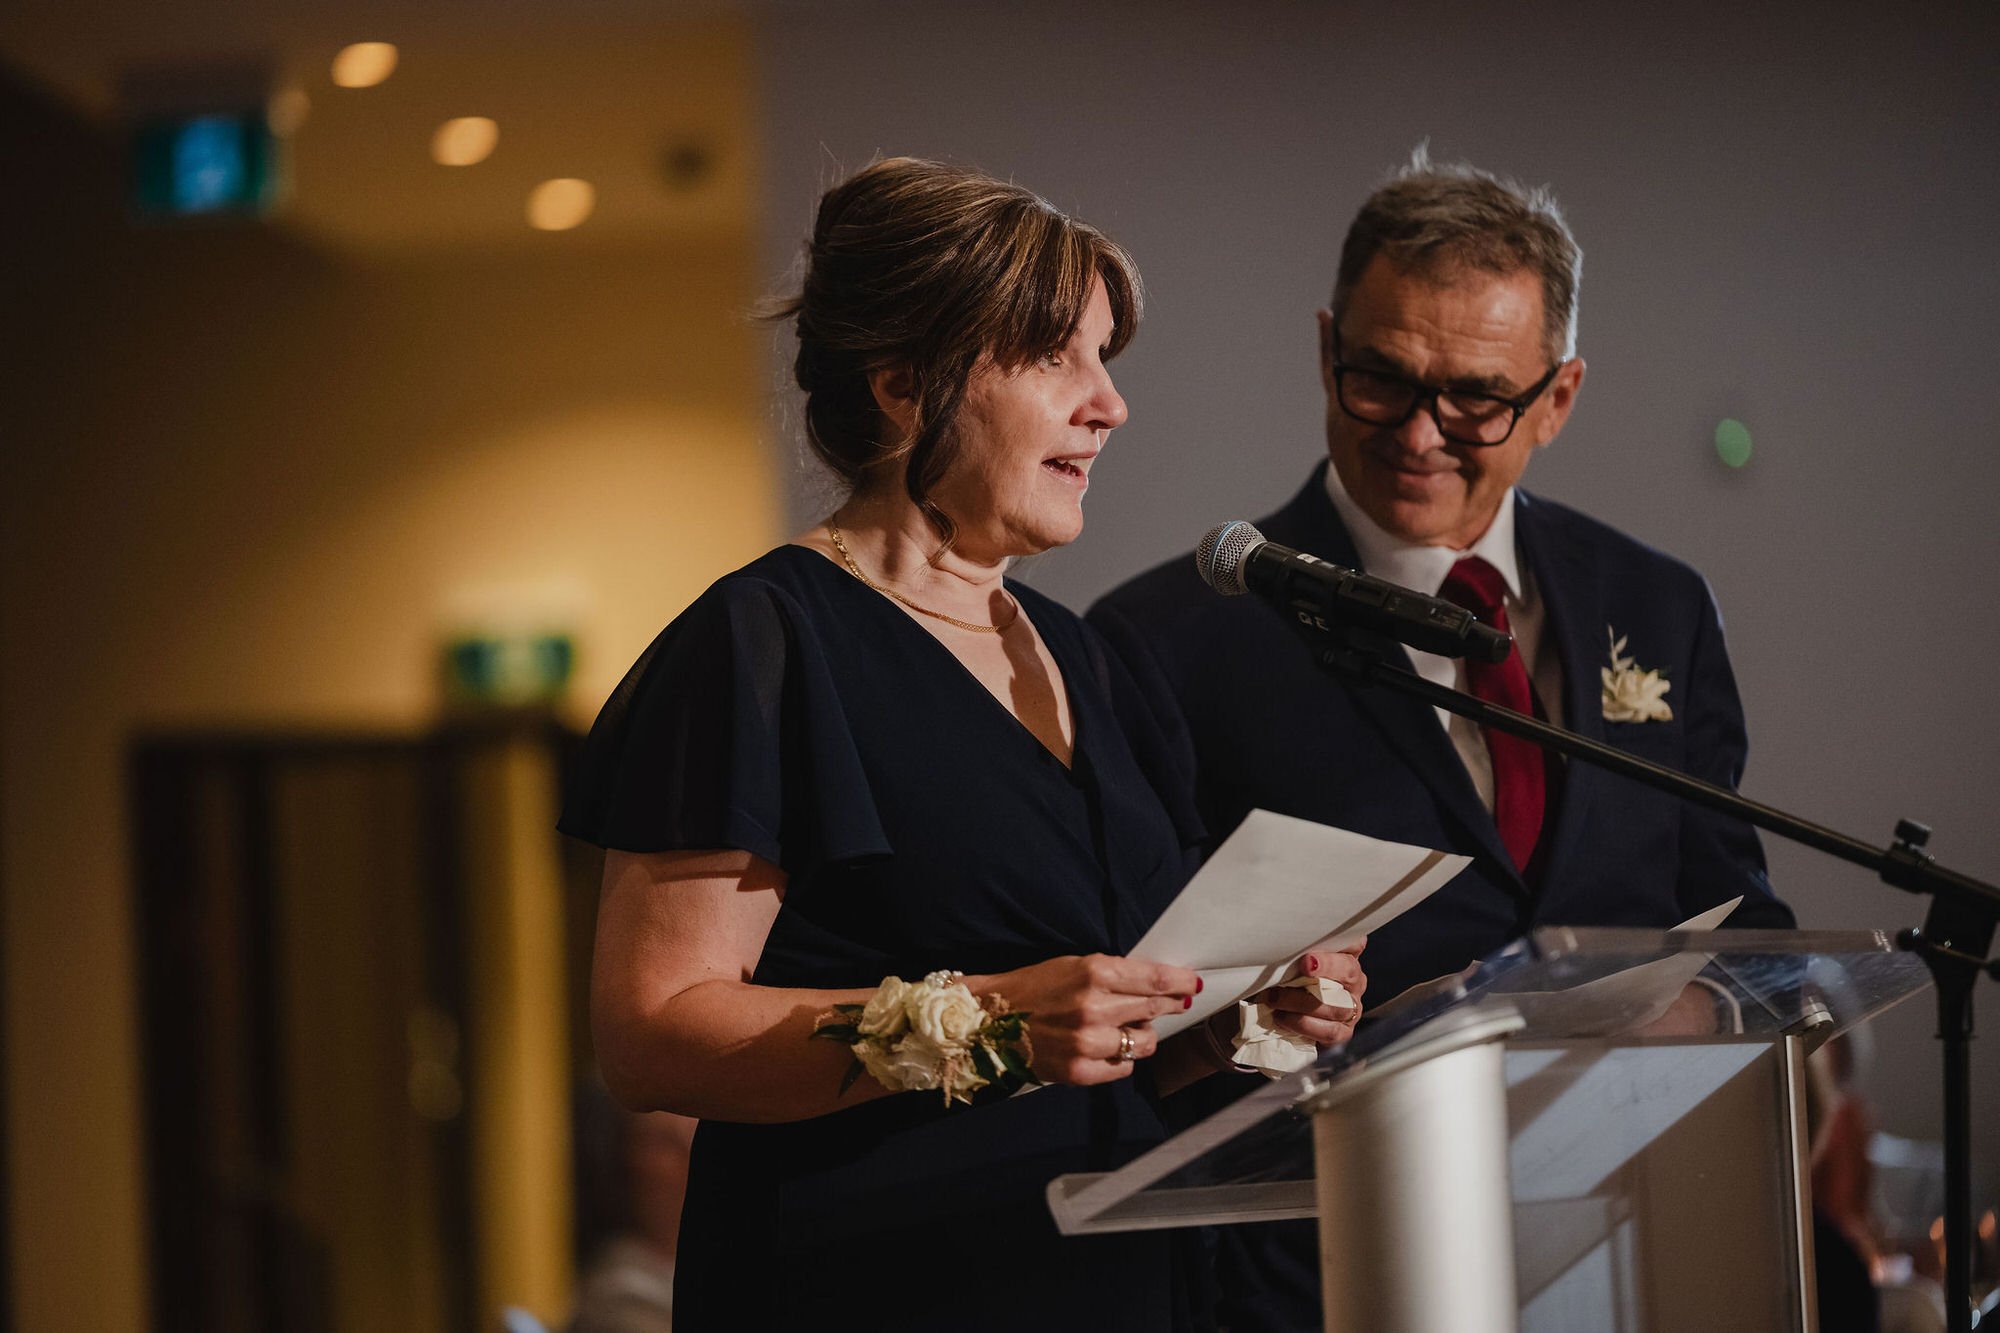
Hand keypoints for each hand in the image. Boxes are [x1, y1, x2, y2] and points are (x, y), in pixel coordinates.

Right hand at [971, 954, 1199, 1085]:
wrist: (988, 1021)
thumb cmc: (1032, 988)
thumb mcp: (1073, 965)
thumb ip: (1115, 975)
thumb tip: (1159, 985)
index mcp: (1093, 972)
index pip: (1154, 979)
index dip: (1180, 981)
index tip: (1194, 983)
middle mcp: (1094, 1007)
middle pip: (1154, 1009)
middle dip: (1169, 1005)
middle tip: (1175, 1003)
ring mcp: (1088, 1042)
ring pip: (1144, 1043)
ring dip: (1141, 1036)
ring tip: (1124, 1028)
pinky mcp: (1081, 1071)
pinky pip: (1124, 1068)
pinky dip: (1121, 1059)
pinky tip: (1105, 1049)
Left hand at [1261, 938, 1367, 1046]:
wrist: (1295, 1023)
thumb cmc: (1292, 986)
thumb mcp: (1293, 965)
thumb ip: (1295, 953)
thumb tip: (1278, 941)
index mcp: (1345, 959)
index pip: (1354, 943)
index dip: (1345, 940)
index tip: (1324, 937)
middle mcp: (1354, 982)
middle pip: (1349, 970)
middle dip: (1326, 966)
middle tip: (1303, 965)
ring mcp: (1352, 1008)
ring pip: (1335, 1004)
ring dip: (1300, 1001)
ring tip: (1275, 998)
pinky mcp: (1344, 1032)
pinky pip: (1329, 1030)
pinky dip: (1303, 1025)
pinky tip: (1284, 1018)